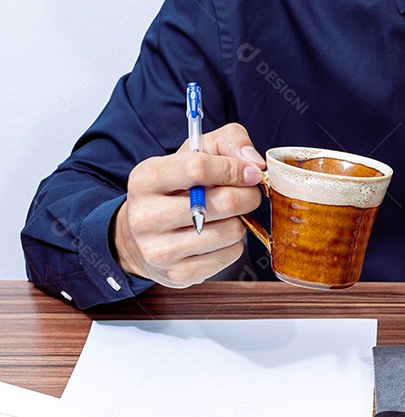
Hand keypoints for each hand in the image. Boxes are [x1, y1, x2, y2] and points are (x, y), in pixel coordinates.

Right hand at [113, 123, 265, 287]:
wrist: (138, 239)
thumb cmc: (175, 191)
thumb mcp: (192, 155)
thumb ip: (226, 142)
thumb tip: (254, 162)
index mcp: (146, 179)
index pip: (198, 167)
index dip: (234, 169)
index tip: (252, 173)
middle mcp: (146, 216)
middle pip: (222, 202)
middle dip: (247, 196)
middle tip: (247, 194)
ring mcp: (160, 250)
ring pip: (230, 231)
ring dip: (239, 221)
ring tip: (226, 217)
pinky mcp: (178, 274)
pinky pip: (229, 255)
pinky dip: (233, 244)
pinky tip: (217, 237)